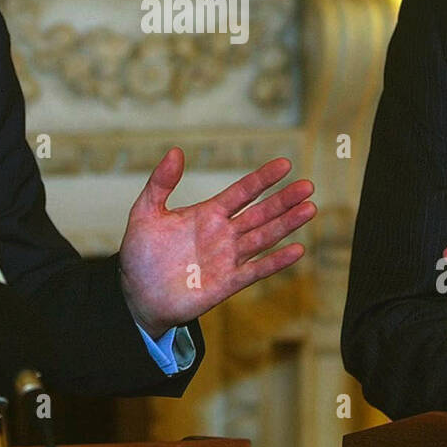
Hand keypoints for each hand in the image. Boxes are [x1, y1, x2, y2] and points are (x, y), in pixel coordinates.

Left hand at [119, 148, 312, 338]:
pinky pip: (255, 270)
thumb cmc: (140, 255)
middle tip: (308, 185)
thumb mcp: (145, 213)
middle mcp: (223, 233)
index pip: (242, 192)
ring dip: (287, 224)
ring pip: (264, 237)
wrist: (137, 295)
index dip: (262, 179)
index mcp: (207, 214)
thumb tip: (175, 151)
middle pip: (260, 213)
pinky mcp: (227, 283)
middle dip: (283, 199)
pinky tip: (296, 250)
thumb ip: (160, 183)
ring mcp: (227, 258)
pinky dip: (276, 261)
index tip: (284, 164)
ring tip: (309, 209)